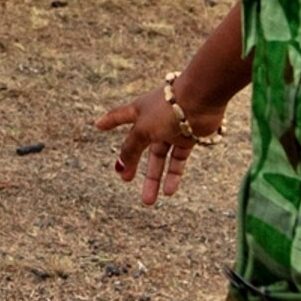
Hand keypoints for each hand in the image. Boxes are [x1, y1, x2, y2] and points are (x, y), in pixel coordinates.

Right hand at [91, 82, 219, 207]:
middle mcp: (154, 120)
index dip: (109, 121)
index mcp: (139, 111)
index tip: (98, 125)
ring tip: (148, 200)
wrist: (201, 99)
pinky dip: (174, 175)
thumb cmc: (168, 108)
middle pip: (141, 146)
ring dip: (155, 178)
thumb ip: (131, 149)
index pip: (119, 116)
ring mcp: (172, 129)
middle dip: (134, 164)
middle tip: (125, 179)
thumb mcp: (142, 130)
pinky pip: (179, 160)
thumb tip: (120, 166)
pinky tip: (168, 191)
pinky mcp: (189, 138)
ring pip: (160, 158)